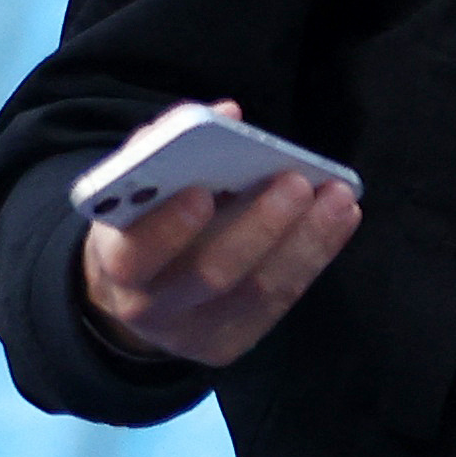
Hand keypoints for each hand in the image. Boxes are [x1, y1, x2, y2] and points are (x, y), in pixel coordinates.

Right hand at [78, 108, 360, 366]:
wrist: (136, 292)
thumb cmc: (145, 222)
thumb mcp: (137, 187)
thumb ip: (167, 146)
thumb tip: (227, 112)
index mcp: (115, 262)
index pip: (135, 254)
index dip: (168, 226)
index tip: (202, 190)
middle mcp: (149, 307)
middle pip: (210, 274)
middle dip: (259, 226)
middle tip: (296, 182)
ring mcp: (193, 333)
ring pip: (258, 291)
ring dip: (305, 239)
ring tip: (338, 196)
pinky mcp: (230, 343)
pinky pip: (280, 302)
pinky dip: (314, 256)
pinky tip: (340, 219)